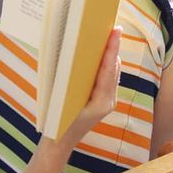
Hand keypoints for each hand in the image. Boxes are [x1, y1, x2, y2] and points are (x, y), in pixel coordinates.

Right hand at [56, 25, 122, 150]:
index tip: (115, 30)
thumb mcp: (62, 98)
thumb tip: (80, 57)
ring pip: (112, 73)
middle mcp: (108, 101)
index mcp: (101, 101)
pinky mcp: (103, 103)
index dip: (111, 48)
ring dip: (109, 56)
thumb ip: (73, 79)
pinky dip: (105, 67)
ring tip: (106, 37)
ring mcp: (108, 103)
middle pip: (113, 68)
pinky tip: (99, 57)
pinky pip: (108, 80)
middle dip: (112, 48)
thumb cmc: (57, 122)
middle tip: (110, 28)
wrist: (58, 144)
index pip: (108, 69)